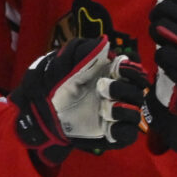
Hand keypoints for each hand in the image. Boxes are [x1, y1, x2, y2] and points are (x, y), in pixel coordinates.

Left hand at [11, 33, 148, 160]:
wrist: (39, 113)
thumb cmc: (52, 86)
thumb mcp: (61, 64)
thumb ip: (82, 51)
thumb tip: (104, 42)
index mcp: (109, 76)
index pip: (133, 71)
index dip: (132, 69)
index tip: (120, 67)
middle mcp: (116, 95)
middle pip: (138, 91)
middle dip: (125, 88)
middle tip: (103, 87)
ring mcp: (115, 116)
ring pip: (135, 113)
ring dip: (124, 108)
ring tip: (104, 107)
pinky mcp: (112, 134)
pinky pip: (128, 134)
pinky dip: (122, 129)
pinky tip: (108, 125)